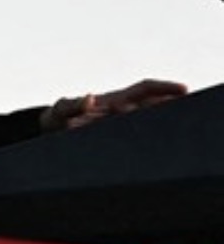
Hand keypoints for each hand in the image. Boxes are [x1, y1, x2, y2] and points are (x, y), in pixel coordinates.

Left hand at [41, 79, 187, 131]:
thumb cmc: (58, 117)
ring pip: (150, 124)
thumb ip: (71, 105)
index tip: (184, 90)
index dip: (164, 88)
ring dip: (163, 125)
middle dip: (174, 107)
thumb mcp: (60, 111)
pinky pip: (136, 141)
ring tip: (183, 130)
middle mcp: (124, 112)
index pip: (145, 89)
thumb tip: (91, 97)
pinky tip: (160, 155)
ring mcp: (123, 128)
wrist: (50, 132)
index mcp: (115, 100)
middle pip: (156, 106)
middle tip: (192, 112)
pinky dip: (148, 143)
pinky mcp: (118, 142)